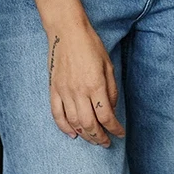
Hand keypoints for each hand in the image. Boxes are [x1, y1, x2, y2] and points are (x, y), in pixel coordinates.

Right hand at [46, 19, 125, 146]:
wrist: (67, 30)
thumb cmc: (90, 44)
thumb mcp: (108, 64)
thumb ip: (111, 89)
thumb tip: (111, 109)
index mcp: (95, 84)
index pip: (106, 115)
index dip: (114, 128)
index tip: (120, 133)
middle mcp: (79, 91)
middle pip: (90, 124)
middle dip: (100, 137)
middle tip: (106, 142)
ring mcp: (64, 91)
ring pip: (74, 122)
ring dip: (84, 135)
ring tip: (93, 139)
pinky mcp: (53, 89)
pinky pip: (57, 114)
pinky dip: (64, 127)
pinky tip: (72, 134)